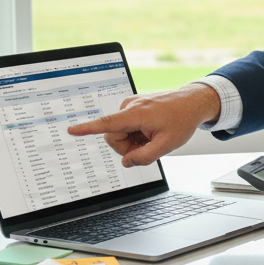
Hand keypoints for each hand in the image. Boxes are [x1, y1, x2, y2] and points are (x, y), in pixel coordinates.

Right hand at [65, 83, 220, 167]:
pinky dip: (135, 133)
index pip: (107, 123)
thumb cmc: (182, 120)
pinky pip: (125, 126)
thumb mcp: (167, 145)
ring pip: (118, 133)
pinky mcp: (132, 107)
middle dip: (126, 147)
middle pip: (112, 136)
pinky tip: (150, 130)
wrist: (192, 102)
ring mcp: (130, 106)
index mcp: (136, 114)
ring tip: (151, 136)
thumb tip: (126, 162)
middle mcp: (130, 107)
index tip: (71, 130)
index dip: (87, 129)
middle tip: (147, 146)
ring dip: (132, 140)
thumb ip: (145, 157)